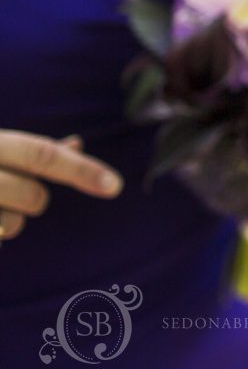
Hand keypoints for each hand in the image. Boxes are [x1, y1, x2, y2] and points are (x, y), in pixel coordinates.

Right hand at [0, 131, 123, 240]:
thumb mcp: (0, 150)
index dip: (82, 170)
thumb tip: (77, 144)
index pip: (43, 155)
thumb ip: (34, 152)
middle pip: (33, 196)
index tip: (114, 186)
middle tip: (16, 193)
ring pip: (12, 224)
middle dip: (35, 200)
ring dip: (9, 221)